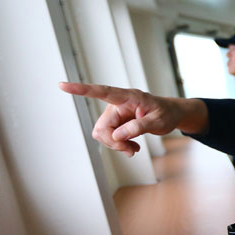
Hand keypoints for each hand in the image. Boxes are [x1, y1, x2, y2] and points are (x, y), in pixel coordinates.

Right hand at [58, 82, 207, 155]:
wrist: (171, 114)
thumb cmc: (166, 113)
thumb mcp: (158, 121)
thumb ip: (138, 127)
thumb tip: (117, 136)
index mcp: (128, 97)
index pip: (102, 91)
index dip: (82, 90)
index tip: (62, 85)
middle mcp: (117, 104)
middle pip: (101, 127)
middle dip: (113, 142)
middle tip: (131, 149)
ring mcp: (115, 114)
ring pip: (103, 134)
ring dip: (117, 145)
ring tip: (134, 148)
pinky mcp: (116, 123)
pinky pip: (109, 137)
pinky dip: (118, 145)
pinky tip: (131, 147)